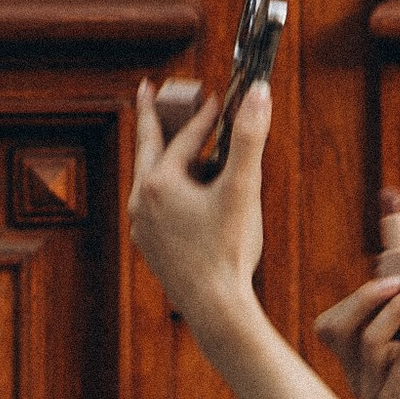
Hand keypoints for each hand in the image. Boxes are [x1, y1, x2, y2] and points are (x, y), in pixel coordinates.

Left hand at [129, 73, 267, 336]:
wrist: (214, 307)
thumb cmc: (228, 249)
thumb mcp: (242, 188)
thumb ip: (250, 137)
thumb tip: (258, 91)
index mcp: (159, 182)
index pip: (187, 138)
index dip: (207, 116)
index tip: (220, 98)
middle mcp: (141, 200)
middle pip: (148, 147)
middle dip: (152, 117)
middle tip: (147, 91)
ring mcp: (142, 225)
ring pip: (149, 178)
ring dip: (160, 156)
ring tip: (168, 141)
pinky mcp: (149, 245)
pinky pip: (153, 205)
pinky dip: (165, 188)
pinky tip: (178, 193)